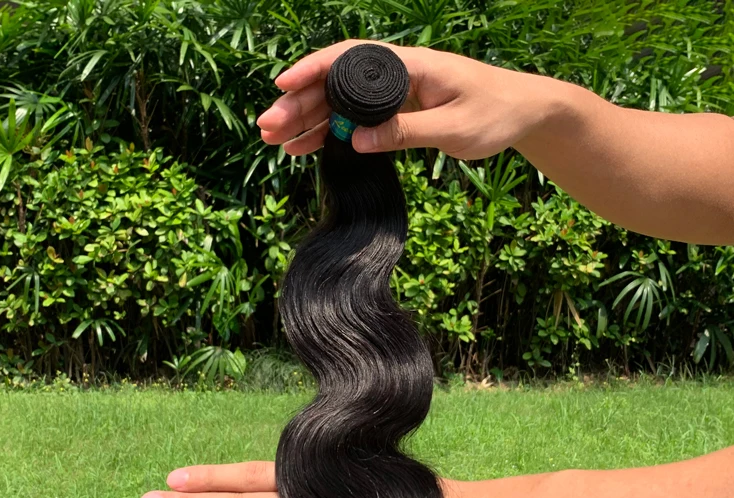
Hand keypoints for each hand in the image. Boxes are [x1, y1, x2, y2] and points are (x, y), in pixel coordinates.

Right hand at [256, 39, 558, 159]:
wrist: (522, 113)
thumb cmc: (494, 113)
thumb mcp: (453, 128)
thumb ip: (405, 132)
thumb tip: (355, 141)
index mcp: (410, 65)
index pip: (350, 59)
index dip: (312, 70)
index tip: (282, 86)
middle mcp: (396, 74)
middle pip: (335, 84)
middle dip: (298, 104)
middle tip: (267, 128)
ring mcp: (394, 94)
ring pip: (340, 103)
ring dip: (307, 121)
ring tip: (276, 141)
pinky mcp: (397, 112)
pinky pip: (356, 120)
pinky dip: (332, 133)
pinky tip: (308, 147)